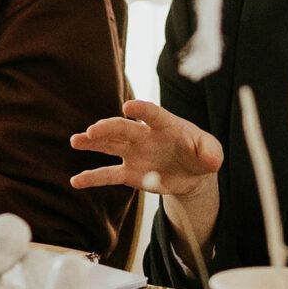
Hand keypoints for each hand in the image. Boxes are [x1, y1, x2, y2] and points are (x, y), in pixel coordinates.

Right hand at [70, 101, 223, 203]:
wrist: (192, 174)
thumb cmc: (201, 155)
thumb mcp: (211, 153)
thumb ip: (210, 153)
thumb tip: (211, 159)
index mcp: (165, 125)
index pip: (152, 114)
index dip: (141, 110)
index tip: (128, 107)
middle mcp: (145, 135)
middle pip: (124, 128)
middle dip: (108, 128)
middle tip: (93, 130)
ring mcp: (135, 153)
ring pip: (110, 145)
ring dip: (93, 142)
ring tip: (76, 140)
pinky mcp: (130, 172)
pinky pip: (109, 174)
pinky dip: (92, 178)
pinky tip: (76, 181)